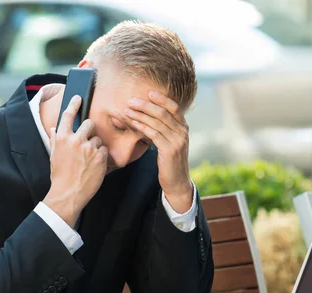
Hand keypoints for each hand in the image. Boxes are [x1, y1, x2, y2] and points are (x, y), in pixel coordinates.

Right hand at [43, 95, 107, 226]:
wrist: (68, 193)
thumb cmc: (59, 176)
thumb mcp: (54, 156)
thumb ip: (55, 140)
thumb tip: (54, 129)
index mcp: (61, 138)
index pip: (68, 115)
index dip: (74, 104)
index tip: (79, 97)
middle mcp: (75, 140)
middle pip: (89, 124)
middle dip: (90, 130)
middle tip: (87, 141)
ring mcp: (89, 148)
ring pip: (97, 139)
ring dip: (95, 147)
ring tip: (88, 160)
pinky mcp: (100, 157)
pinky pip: (104, 150)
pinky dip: (101, 156)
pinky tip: (94, 165)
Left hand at [125, 91, 192, 212]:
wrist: (177, 182)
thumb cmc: (170, 161)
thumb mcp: (170, 142)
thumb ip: (165, 129)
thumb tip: (150, 116)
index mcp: (184, 128)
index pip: (174, 108)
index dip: (162, 99)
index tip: (149, 92)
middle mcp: (183, 132)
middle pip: (163, 113)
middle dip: (146, 105)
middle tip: (132, 100)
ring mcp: (177, 141)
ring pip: (157, 122)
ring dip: (141, 115)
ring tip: (128, 110)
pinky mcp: (170, 150)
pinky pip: (154, 134)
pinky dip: (143, 127)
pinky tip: (134, 123)